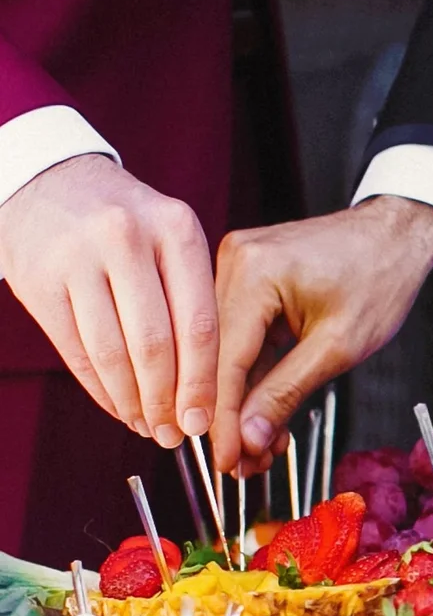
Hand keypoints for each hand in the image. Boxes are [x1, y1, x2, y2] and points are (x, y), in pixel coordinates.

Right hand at [0, 156, 216, 446]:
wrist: (50, 181)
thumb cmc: (129, 221)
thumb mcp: (172, 235)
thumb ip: (192, 294)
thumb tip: (210, 382)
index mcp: (176, 228)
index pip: (199, 321)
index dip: (204, 380)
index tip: (207, 418)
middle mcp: (127, 239)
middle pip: (156, 344)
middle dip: (168, 400)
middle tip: (178, 435)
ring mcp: (77, 259)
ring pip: (112, 353)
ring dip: (132, 402)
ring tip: (149, 427)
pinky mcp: (39, 281)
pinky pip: (75, 350)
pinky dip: (100, 388)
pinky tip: (118, 406)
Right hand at [212, 198, 432, 471]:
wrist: (397, 233)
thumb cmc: (381, 280)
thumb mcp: (338, 346)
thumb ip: (287, 392)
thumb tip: (247, 439)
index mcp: (251, 273)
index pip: (222, 361)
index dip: (222, 421)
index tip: (225, 464)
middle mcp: (230, 263)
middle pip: (218, 359)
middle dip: (233, 420)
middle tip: (245, 469)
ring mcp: (233, 268)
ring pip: (227, 353)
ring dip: (244, 404)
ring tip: (259, 453)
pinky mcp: (245, 279)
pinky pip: (240, 337)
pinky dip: (254, 377)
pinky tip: (264, 416)